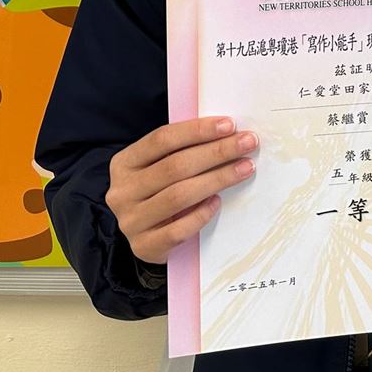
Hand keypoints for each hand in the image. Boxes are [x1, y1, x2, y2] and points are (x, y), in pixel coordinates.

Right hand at [106, 117, 256, 264]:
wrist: (148, 237)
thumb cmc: (162, 192)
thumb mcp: (162, 166)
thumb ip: (184, 150)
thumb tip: (228, 132)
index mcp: (125, 163)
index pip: (162, 139)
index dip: (197, 130)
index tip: (230, 125)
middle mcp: (123, 191)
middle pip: (175, 166)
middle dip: (217, 152)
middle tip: (248, 143)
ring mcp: (131, 221)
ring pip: (179, 195)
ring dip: (218, 178)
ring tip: (245, 168)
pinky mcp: (144, 246)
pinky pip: (178, 230)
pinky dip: (202, 214)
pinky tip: (219, 202)